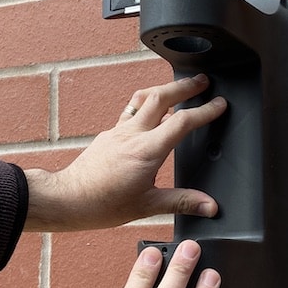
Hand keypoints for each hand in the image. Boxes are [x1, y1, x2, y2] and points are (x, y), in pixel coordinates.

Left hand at [24, 75, 226, 230]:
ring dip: (162, 90)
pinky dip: (145, 106)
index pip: (182, 121)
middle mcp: (131, 134)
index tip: (219, 105)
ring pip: (142, 99)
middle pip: (161, 96)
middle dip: (184, 86)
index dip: (205, 110)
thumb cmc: (102, 204)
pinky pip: (129, 112)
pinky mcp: (107, 135)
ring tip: (177, 88)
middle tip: (202, 81)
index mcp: (146, 150)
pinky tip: (150, 114)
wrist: (68, 199)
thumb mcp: (147, 206)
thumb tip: (209, 206)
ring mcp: (117, 132)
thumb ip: (181, 202)